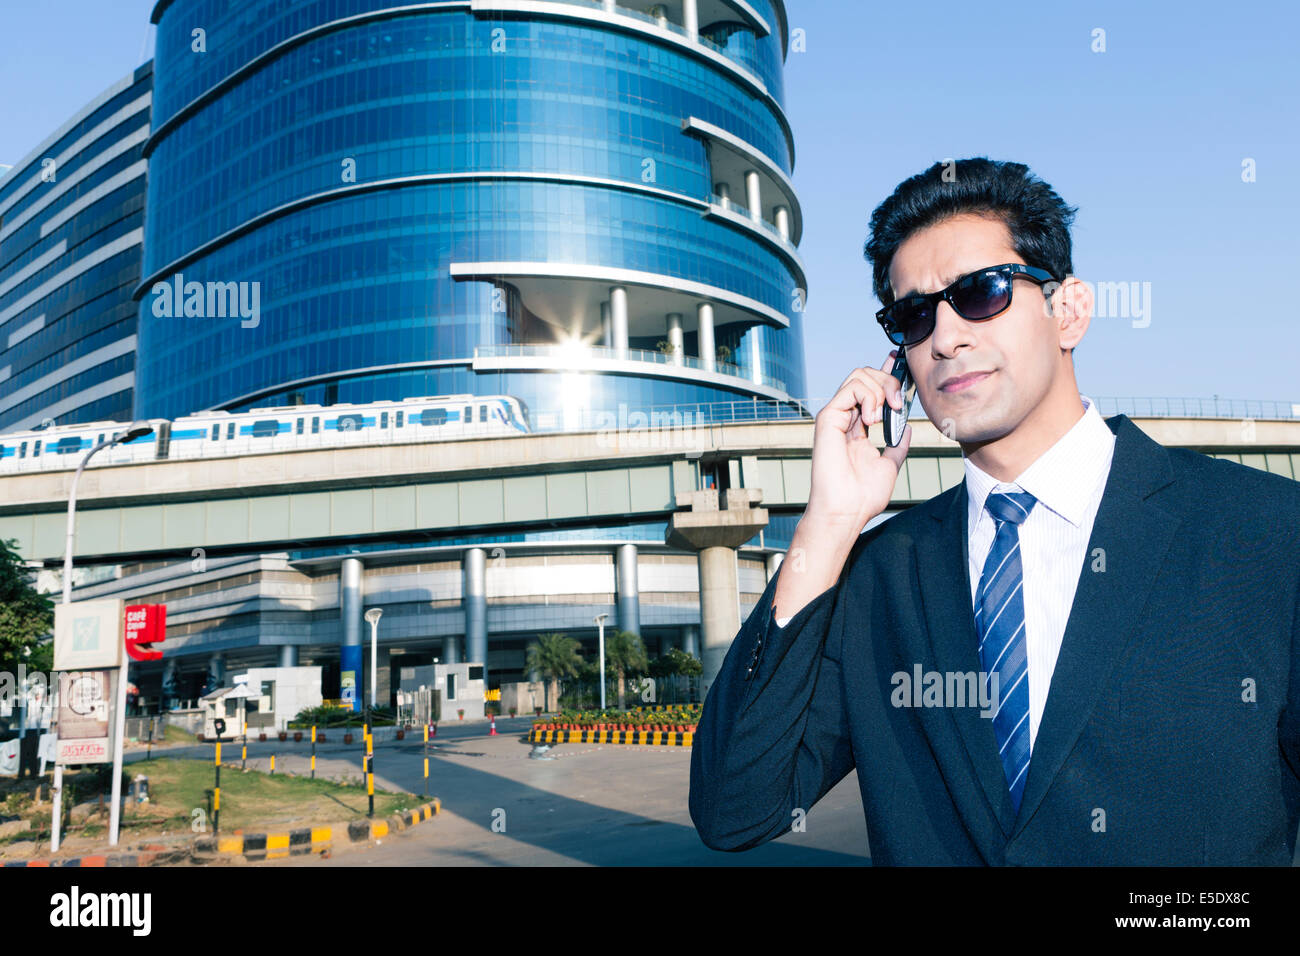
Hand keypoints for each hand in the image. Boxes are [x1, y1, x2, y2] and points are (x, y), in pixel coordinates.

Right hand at [773, 352, 911, 619]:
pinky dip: (869, 396)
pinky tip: (873, 419)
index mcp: (858, 427)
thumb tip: (907, 426)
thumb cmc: (862, 496)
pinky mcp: (828, 418)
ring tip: (885, 414)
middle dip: (889, 381)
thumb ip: (897, 444)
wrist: (847, 510)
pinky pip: (851, 388)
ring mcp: (836, 416)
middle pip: (865, 376)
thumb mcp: (890, 464)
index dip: (885, 372)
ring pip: (858, 376)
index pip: (870, 389)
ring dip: (880, 388)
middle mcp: (845, 418)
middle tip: (899, 403)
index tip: (899, 363)